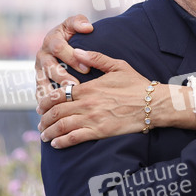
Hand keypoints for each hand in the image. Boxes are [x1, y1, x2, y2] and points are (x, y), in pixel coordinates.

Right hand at [34, 15, 93, 99]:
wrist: (64, 44)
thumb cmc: (73, 34)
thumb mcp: (75, 24)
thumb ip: (79, 22)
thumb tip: (87, 27)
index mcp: (51, 40)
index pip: (59, 48)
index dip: (72, 58)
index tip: (86, 69)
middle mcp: (42, 55)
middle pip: (50, 67)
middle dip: (63, 77)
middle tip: (75, 86)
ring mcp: (39, 69)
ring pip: (42, 82)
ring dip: (53, 92)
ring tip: (64, 101)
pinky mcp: (39, 81)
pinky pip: (40, 92)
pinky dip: (45, 101)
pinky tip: (53, 110)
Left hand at [38, 50, 194, 148]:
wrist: (155, 104)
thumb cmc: (138, 85)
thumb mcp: (118, 66)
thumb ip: (96, 58)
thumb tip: (78, 51)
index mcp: (89, 88)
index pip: (58, 94)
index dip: (45, 102)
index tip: (40, 107)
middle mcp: (87, 104)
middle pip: (56, 112)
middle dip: (44, 119)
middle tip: (40, 123)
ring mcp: (93, 119)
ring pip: (62, 126)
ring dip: (49, 132)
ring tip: (45, 135)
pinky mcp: (100, 132)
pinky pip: (74, 138)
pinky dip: (61, 141)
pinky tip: (56, 143)